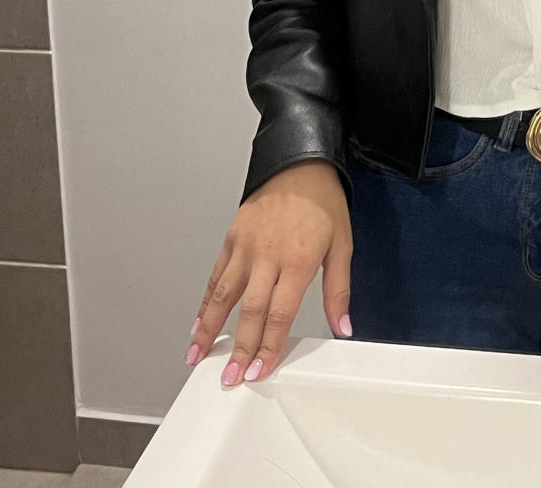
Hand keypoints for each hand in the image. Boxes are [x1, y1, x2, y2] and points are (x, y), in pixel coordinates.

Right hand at [187, 160, 352, 387]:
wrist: (301, 162)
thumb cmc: (323, 202)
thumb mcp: (342, 245)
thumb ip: (338, 290)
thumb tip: (343, 327)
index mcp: (298, 259)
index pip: (280, 314)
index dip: (268, 346)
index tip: (259, 370)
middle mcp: (268, 254)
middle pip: (250, 311)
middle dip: (238, 349)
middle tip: (230, 378)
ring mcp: (246, 245)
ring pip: (223, 295)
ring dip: (209, 329)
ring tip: (197, 357)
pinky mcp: (232, 236)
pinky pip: (216, 274)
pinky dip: (206, 300)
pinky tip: (198, 321)